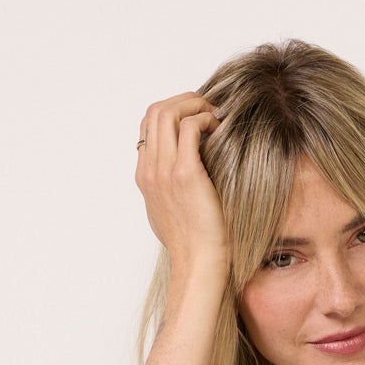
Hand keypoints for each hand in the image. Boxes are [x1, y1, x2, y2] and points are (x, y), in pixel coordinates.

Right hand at [135, 94, 228, 273]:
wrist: (199, 264)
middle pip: (154, 111)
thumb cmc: (194, 245)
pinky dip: (204, 119)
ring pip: (168, 112)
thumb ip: (168, 192)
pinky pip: (189, 127)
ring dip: (193, 104)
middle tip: (207, 107)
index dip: (171, 112)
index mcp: (144, 177)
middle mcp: (149, 170)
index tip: (195, 116)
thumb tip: (178, 180)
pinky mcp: (185, 174)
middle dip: (183, 100)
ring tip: (214, 114)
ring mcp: (164, 171)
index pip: (147, 125)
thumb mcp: (170, 215)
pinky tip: (219, 129)